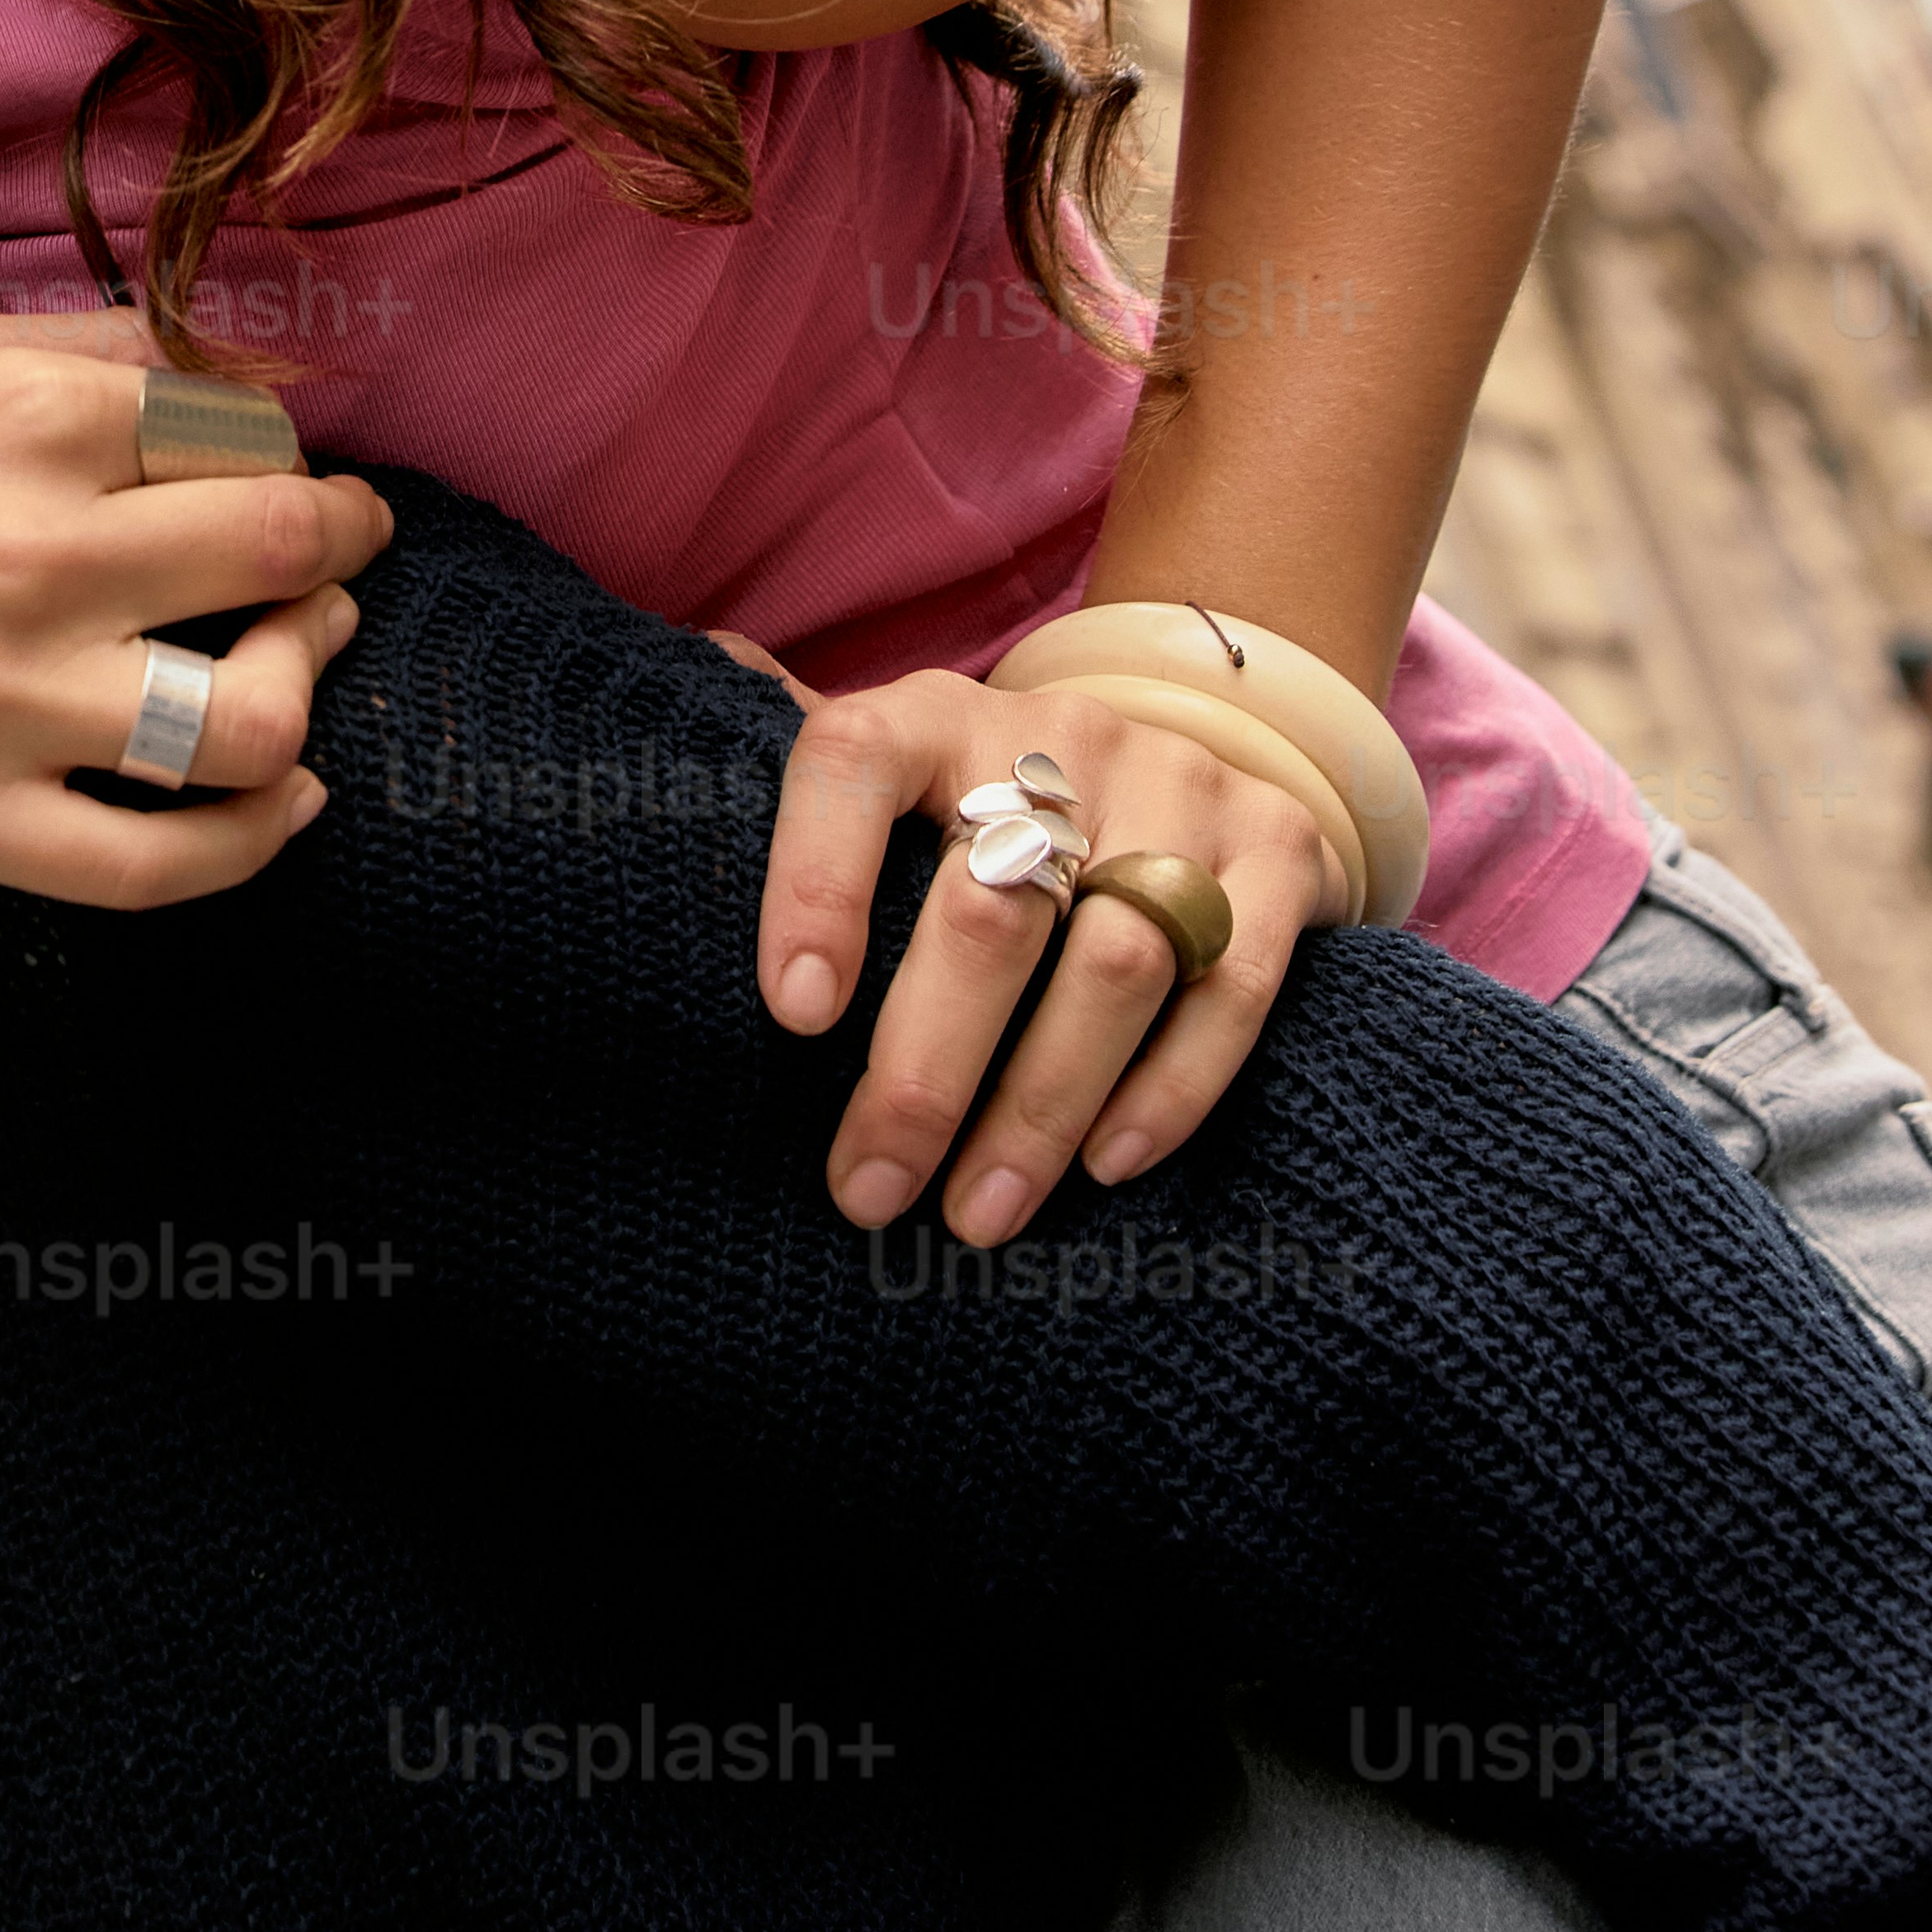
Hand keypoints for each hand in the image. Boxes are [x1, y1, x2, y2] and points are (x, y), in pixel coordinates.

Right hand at [0, 311, 387, 908]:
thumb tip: (235, 362)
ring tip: (301, 663)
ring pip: (253, 718)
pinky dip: (255, 843)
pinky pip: (161, 862)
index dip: (286, 449)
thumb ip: (78, 348)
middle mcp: (26, 547)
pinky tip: (284, 807)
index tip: (280, 472)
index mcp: (18, 415)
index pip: (243, 423)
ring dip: (310, 686)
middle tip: (338, 555)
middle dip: (342, 547)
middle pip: (285, 547)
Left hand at [740, 658, 1338, 1245]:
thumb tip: (651, 730)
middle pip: (992, 907)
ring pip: (1112, 962)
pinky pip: (1232, 987)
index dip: (813, 881)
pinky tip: (1106, 1168)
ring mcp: (1181, 787)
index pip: (852, 762)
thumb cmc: (992, 799)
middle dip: (924, 1069)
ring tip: (977, 1215)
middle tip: (867, 1189)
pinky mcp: (1279, 851)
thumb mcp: (897, 770)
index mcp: (934, 716)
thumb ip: (794, 777)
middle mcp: (1059, 739)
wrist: (1196, 737)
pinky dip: (1171, 1091)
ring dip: (1040, 1107)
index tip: (790, 1018)